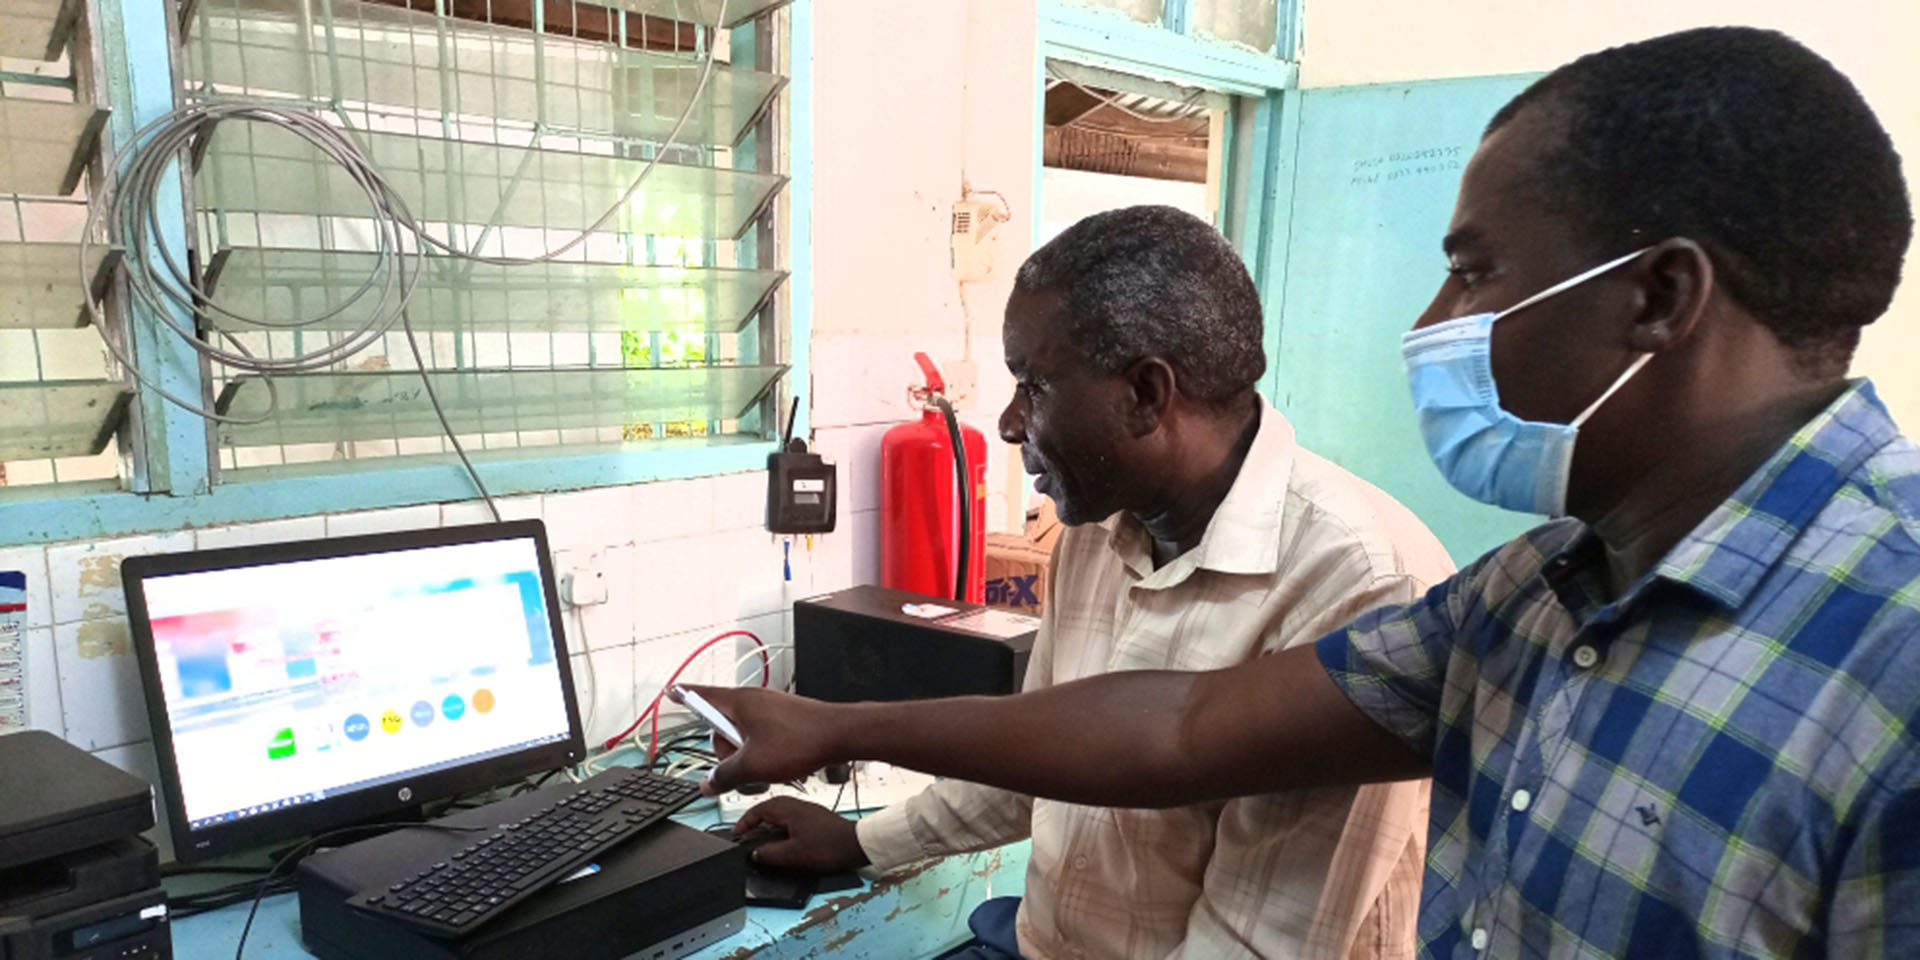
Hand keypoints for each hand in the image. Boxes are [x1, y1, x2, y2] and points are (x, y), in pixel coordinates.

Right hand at [669, 685, 842, 794]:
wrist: (840, 734)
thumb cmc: (801, 740)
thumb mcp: (753, 766)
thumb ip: (724, 776)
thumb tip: (708, 784)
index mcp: (739, 703)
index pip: (701, 695)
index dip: (683, 696)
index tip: (670, 690)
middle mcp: (753, 701)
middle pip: (721, 727)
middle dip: (726, 752)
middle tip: (741, 767)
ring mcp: (770, 709)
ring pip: (743, 736)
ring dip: (747, 757)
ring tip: (766, 769)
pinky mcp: (784, 719)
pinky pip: (761, 736)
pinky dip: (762, 753)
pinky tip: (778, 765)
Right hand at [732, 798, 869, 871]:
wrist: (856, 845)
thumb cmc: (829, 846)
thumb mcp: (794, 855)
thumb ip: (770, 854)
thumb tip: (755, 853)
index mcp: (789, 809)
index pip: (758, 810)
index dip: (744, 822)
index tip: (737, 833)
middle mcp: (797, 805)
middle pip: (768, 807)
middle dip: (754, 819)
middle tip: (745, 833)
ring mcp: (807, 809)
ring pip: (779, 811)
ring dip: (767, 821)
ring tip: (760, 835)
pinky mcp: (814, 817)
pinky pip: (790, 816)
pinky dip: (779, 824)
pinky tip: (781, 836)